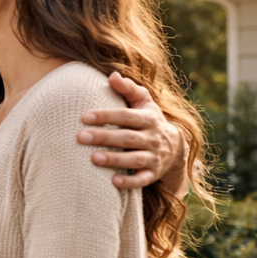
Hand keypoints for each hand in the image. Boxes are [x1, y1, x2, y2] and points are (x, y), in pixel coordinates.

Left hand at [79, 71, 185, 189]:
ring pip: (135, 159)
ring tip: (93, 158)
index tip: (84, 116)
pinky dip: (129, 182)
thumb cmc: (149, 120)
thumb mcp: (144, 102)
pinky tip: (113, 182)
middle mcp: (153, 138)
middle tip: (81, 136)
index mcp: (149, 119)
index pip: (126, 116)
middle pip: (127, 138)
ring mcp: (155, 157)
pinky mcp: (153, 174)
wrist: (175, 147)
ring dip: (115, 159)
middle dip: (104, 137)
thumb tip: (112, 75)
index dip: (106, 116)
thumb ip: (128, 89)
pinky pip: (142, 180)